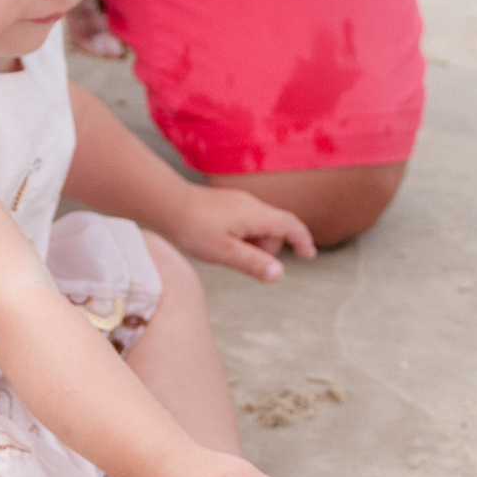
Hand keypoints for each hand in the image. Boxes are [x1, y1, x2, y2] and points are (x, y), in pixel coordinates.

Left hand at [167, 185, 316, 282]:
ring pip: (258, 226)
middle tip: (240, 260)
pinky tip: (218, 240)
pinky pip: (244, 221)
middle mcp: (252, 204)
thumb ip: (253, 263)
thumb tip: (279, 275)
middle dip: (266, 249)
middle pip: (274, 229)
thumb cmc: (194, 228)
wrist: (167, 203)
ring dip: (251, 242)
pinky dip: (241, 235)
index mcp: (256, 215)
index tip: (309, 254)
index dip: (303, 240)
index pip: (290, 225)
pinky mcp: (227, 203)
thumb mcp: (224, 252)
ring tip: (224, 249)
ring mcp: (239, 201)